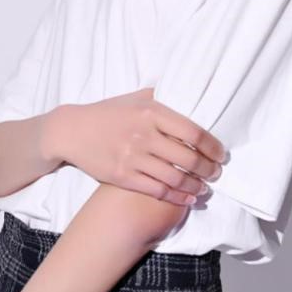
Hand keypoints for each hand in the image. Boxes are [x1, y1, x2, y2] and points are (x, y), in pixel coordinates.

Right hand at [51, 89, 225, 207]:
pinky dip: (177, 197)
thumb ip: (161, 98)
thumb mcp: (134, 98)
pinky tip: (187, 199)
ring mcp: (133, 157)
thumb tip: (190, 92)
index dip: (212, 147)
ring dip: (195, 186)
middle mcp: (144, 135)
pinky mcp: (122, 176)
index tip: (220, 154)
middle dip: (208, 170)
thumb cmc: (107, 113)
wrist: (71, 131)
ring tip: (205, 188)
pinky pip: (157, 191)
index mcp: (151, 112)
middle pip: (188, 158)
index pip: (193, 132)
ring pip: (175, 178)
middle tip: (216, 174)